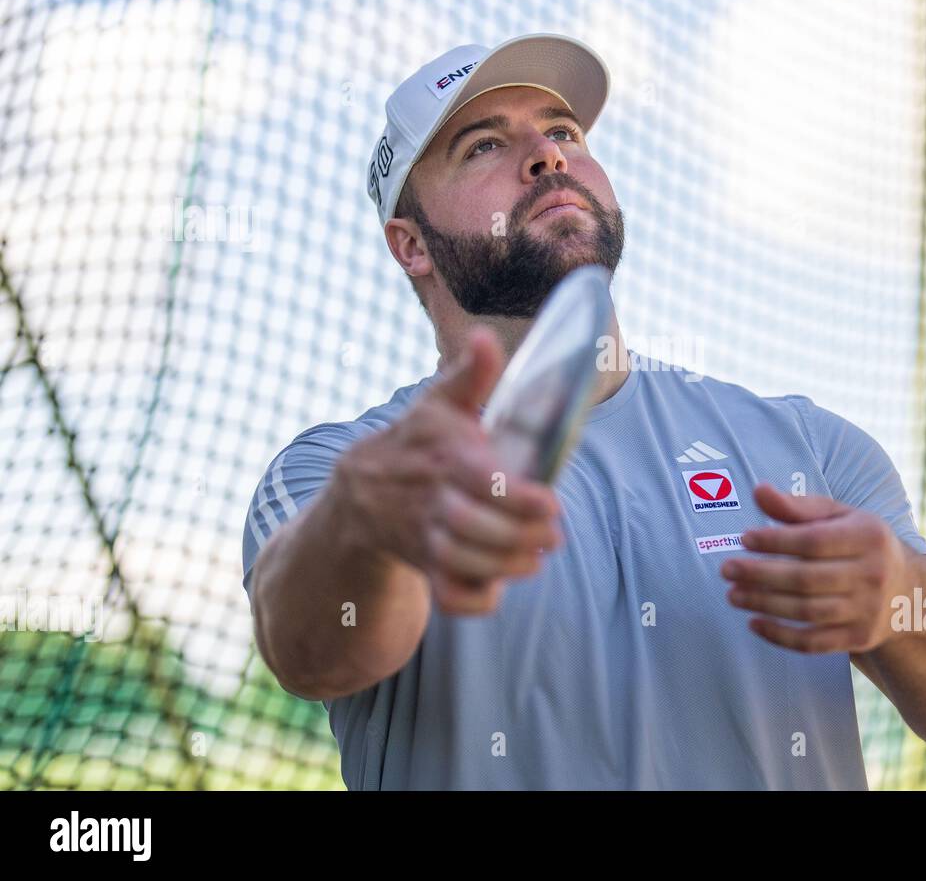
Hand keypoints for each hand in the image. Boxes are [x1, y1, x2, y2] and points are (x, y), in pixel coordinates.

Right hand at [332, 325, 564, 615]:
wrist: (359, 491)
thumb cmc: (416, 440)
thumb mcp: (439, 404)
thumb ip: (471, 375)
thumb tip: (485, 336)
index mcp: (442, 459)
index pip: (480, 482)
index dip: (517, 498)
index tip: (552, 504)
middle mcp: (429, 501)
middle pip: (472, 528)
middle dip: (517, 537)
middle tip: (554, 536)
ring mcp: (422, 537)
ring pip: (459, 563)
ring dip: (502, 567)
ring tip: (535, 559)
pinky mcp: (422, 565)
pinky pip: (443, 594)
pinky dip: (470, 601)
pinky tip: (497, 589)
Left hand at [721, 482, 909, 653]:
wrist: (908, 593)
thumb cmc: (860, 544)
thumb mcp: (839, 517)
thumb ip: (798, 506)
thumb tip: (758, 491)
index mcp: (869, 536)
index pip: (814, 540)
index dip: (776, 540)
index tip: (744, 538)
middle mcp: (873, 574)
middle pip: (806, 578)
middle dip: (760, 575)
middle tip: (726, 569)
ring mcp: (868, 610)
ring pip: (807, 611)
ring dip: (764, 604)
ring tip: (733, 594)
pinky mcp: (859, 639)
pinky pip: (813, 643)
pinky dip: (780, 636)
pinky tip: (754, 623)